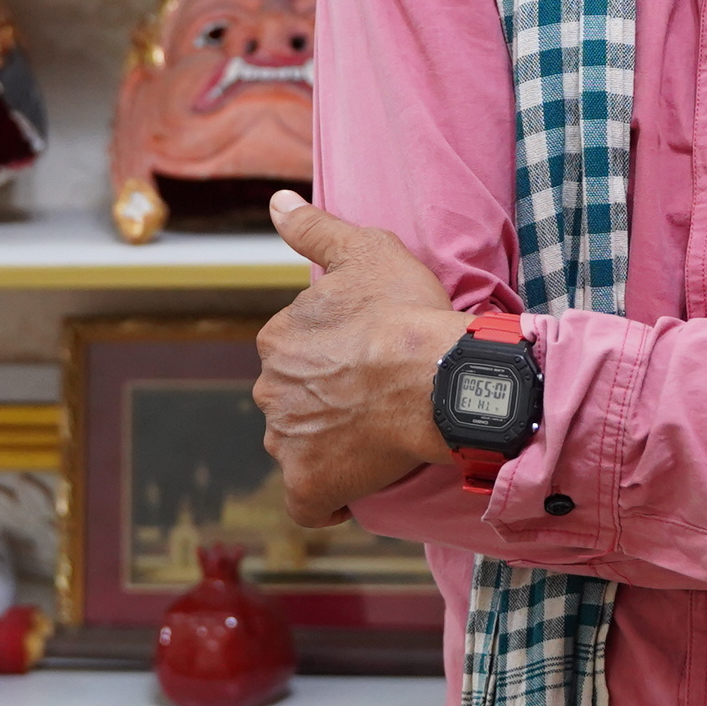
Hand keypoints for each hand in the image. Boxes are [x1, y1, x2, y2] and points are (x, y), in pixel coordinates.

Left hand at [253, 193, 469, 526]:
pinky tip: (347, 496)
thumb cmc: (405, 314)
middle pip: (292, 399)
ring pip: (298, 445)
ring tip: (373, 439)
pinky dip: (324, 500)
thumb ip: (314, 229)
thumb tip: (277, 202)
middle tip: (374, 399)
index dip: (331, 356)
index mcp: (276, 339)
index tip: (365, 359)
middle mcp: (269, 390)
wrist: (436, 378)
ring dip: (325, 444)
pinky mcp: (309, 484)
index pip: (293, 352)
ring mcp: (287, 440)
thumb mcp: (364, 252)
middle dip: (323, 400)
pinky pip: (307, 502)